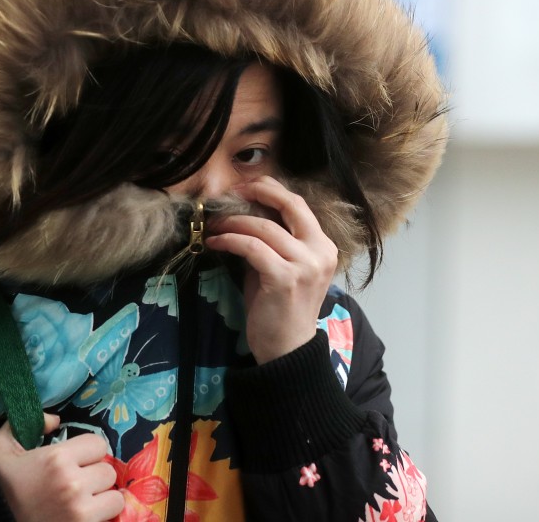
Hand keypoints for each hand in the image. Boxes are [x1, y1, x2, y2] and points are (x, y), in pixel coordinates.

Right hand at [0, 413, 124, 521]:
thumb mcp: (0, 448)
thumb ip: (24, 424)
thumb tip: (55, 420)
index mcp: (57, 459)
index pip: (99, 444)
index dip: (88, 451)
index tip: (76, 460)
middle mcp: (73, 484)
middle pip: (108, 471)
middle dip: (95, 475)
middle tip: (79, 482)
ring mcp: (80, 512)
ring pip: (114, 498)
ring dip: (102, 498)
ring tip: (84, 501)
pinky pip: (110, 519)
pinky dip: (100, 517)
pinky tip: (83, 515)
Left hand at [205, 176, 338, 363]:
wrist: (286, 350)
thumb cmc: (279, 310)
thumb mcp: (280, 268)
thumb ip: (272, 241)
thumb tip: (244, 213)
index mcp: (323, 246)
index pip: (298, 205)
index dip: (270, 190)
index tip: (245, 187)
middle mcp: (320, 251)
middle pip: (290, 204)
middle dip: (257, 192)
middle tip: (230, 194)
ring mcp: (305, 265)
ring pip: (264, 226)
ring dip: (233, 222)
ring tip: (214, 225)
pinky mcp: (285, 278)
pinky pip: (251, 247)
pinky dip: (229, 240)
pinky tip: (215, 242)